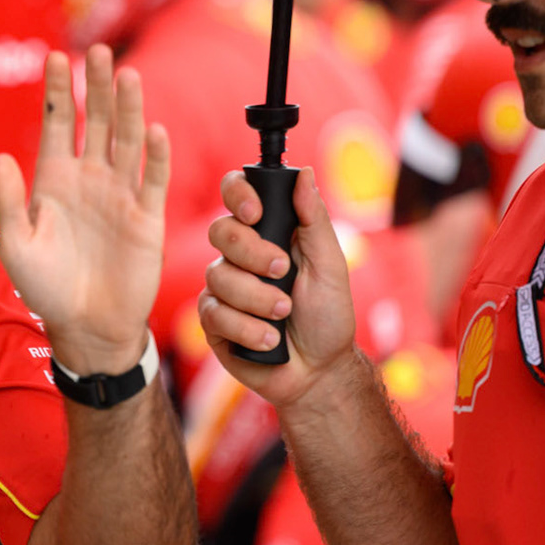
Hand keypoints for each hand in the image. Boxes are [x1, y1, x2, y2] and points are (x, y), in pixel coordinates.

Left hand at [0, 46, 169, 375]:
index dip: (57, 92)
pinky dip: (155, 155)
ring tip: (127, 75)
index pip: (58, 124)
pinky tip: (155, 130)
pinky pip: (153, 179)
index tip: (54, 57)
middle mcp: (88, 178)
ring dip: (128, 109)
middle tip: (99, 51)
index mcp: (53, 179)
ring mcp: (119, 194)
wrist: (86, 325)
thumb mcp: (15, 246)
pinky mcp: (146, 216)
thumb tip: (0, 157)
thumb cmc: (44, 287)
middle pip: (96, 121)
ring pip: (126, 140)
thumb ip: (9, 201)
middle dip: (96, 86)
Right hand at [199, 166, 358, 409]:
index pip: (236, 194)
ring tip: (283, 316)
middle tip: (283, 271)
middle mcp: (239, 256)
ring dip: (258, 299)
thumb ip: (315, 220)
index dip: (237, 194)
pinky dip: (247, 327)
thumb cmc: (328, 317)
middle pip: (220, 232)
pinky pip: (213, 312)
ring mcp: (222, 287)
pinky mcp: (212, 320)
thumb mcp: (331, 266)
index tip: (256, 213)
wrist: (318, 370)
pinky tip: (268, 338)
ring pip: (218, 276)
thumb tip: (306, 174)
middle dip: (253, 254)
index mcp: (267, 233)